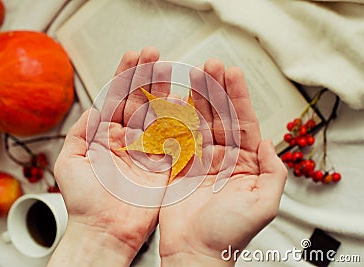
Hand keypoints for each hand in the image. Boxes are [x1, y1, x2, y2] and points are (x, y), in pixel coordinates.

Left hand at [48, 47, 171, 266]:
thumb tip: (94, 108)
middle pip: (139, 101)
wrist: (105, 231)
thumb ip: (81, 132)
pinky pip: (173, 138)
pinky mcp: (163, 165)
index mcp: (105, 136)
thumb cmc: (84, 202)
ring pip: (157, 114)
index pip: (117, 99)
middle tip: (154, 56)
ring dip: (163, 92)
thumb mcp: (70, 162)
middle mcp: (127, 140)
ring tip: (168, 71)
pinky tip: (183, 102)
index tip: (133, 57)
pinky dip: (179, 121)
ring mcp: (147, 150)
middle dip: (146, 77)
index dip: (125, 77)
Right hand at [159, 59, 286, 265]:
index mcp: (245, 163)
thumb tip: (269, 142)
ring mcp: (200, 159)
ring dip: (197, 97)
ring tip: (194, 74)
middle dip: (216, 89)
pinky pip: (179, 136)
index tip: (232, 74)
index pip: (243, 122)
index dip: (238, 97)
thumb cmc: (229, 232)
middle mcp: (223, 158)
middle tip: (211, 65)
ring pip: (199, 121)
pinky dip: (177, 118)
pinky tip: (177, 99)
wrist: (195, 251)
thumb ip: (273, 171)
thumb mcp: (265, 203)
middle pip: (220, 116)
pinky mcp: (179, 165)